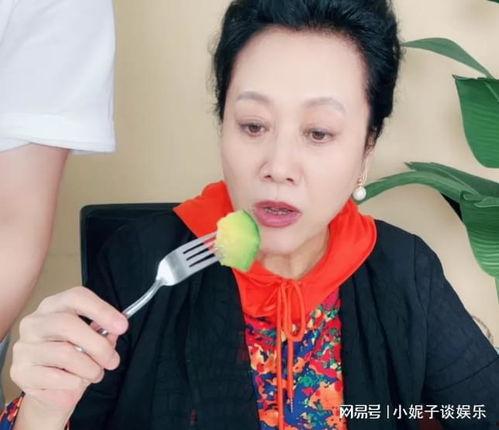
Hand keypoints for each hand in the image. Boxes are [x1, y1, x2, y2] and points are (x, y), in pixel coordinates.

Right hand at [10, 287, 127, 416]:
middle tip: (113, 361)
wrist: (51, 389)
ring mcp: (24, 346)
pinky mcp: (20, 371)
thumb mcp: (91, 342)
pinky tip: (75, 383)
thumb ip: (103, 334)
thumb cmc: (74, 358)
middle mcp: (35, 322)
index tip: (122, 326)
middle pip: (67, 324)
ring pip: (64, 353)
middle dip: (98, 345)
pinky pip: (55, 378)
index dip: (102, 309)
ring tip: (95, 374)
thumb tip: (115, 330)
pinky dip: (74, 383)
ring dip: (89, 369)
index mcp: (54, 306)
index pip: (77, 297)